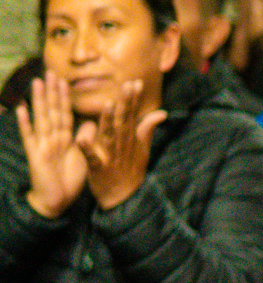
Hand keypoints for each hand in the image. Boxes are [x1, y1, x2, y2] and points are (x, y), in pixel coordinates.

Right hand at [15, 74, 88, 217]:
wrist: (57, 200)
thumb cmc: (69, 178)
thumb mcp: (83, 156)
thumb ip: (86, 139)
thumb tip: (93, 121)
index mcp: (64, 138)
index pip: (65, 113)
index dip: (65, 98)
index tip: (64, 80)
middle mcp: (52, 138)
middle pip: (52, 111)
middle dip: (51, 92)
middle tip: (50, 72)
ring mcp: (42, 145)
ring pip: (41, 118)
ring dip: (38, 101)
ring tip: (37, 83)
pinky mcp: (34, 155)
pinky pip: (29, 137)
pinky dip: (24, 123)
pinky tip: (20, 110)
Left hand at [75, 79, 165, 209]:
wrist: (124, 199)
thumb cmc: (131, 172)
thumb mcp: (143, 150)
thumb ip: (147, 129)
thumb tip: (162, 113)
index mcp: (130, 140)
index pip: (132, 116)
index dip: (133, 100)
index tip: (135, 82)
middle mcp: (121, 146)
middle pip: (123, 122)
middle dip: (125, 104)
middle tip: (127, 86)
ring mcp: (110, 157)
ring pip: (109, 136)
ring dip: (108, 121)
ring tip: (107, 104)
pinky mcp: (98, 169)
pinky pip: (92, 158)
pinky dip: (87, 149)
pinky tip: (81, 138)